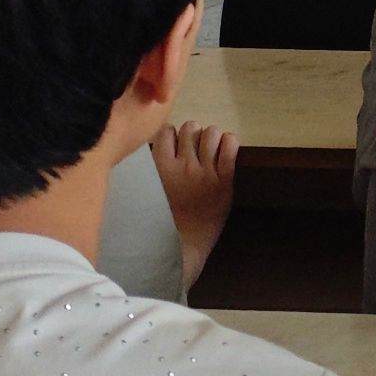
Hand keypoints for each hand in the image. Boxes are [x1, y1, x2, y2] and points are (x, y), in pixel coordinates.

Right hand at [153, 121, 238, 286]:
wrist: (182, 248)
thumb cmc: (160, 225)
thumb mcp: (145, 195)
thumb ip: (147, 174)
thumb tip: (147, 158)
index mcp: (159, 167)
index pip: (166, 132)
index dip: (172, 136)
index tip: (174, 147)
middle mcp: (183, 164)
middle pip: (190, 128)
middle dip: (192, 136)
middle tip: (194, 152)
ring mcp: (205, 170)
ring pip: (211, 132)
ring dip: (211, 139)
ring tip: (210, 152)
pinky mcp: (224, 179)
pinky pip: (230, 145)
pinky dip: (229, 143)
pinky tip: (226, 152)